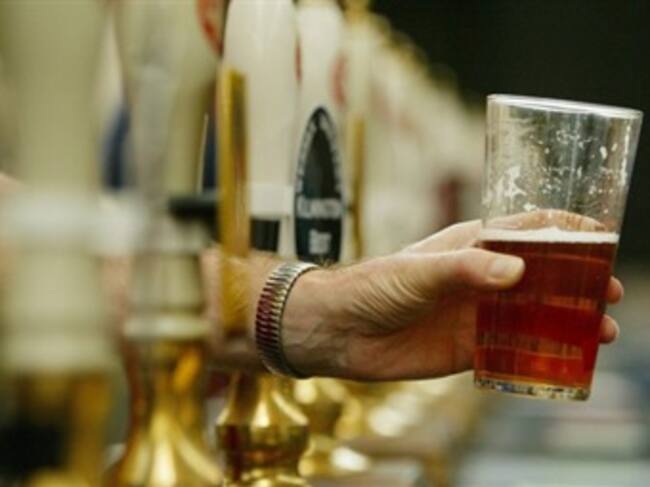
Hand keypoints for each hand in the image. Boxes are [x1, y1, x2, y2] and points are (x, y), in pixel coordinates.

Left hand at [283, 220, 622, 380]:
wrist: (341, 331)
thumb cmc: (374, 286)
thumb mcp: (421, 271)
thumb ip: (466, 269)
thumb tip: (518, 272)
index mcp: (471, 246)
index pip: (527, 230)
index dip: (566, 231)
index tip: (602, 237)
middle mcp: (480, 277)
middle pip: (541, 274)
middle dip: (579, 281)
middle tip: (610, 294)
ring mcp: (476, 313)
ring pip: (534, 313)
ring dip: (569, 320)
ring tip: (604, 332)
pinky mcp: (468, 347)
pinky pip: (513, 349)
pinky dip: (541, 353)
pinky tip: (566, 362)